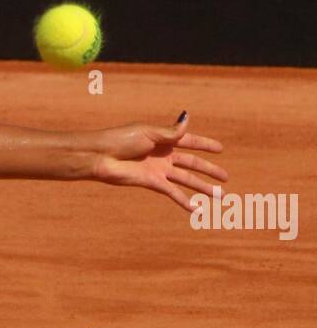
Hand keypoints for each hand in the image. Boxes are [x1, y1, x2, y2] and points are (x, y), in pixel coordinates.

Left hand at [89, 113, 226, 211]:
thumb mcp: (148, 132)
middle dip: (209, 170)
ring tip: (219, 196)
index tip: (221, 149)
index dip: (205, 145)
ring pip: (186, 180)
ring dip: (202, 188)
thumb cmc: (121, 140)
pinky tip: (196, 209)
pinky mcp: (152, 183)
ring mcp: (159, 170)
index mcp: (163, 139)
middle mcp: (163, 155)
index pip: (190, 141)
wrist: (102, 157)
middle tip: (226, 178)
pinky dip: (184, 201)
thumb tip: (187, 117)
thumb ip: (170, 131)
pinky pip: (172, 193)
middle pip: (192, 163)